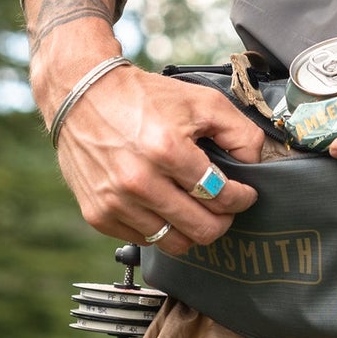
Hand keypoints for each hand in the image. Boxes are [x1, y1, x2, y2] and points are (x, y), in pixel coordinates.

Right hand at [23, 0, 265, 254]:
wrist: (80, 93)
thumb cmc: (144, 97)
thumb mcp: (200, 100)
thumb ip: (239, 132)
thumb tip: (256, 165)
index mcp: (166, 150)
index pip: (220, 196)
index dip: (241, 199)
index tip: (244, 194)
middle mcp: (139, 182)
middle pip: (202, 230)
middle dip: (222, 221)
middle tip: (223, 208)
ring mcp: (116, 202)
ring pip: (174, 243)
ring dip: (191, 229)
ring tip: (194, 209)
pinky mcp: (99, 215)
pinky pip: (145, 240)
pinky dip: (159, 228)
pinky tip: (161, 205)